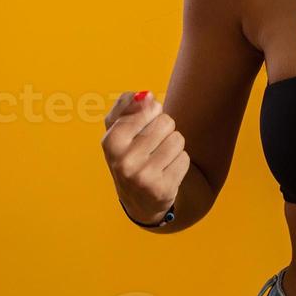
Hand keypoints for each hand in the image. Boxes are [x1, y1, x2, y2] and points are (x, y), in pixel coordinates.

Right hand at [100, 90, 188, 224]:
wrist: (139, 200)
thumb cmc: (130, 154)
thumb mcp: (118, 129)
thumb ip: (126, 105)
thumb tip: (146, 95)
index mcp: (111, 142)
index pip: (149, 107)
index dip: (153, 112)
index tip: (144, 124)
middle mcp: (124, 161)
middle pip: (166, 122)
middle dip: (164, 130)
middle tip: (152, 145)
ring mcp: (143, 177)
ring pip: (178, 139)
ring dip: (173, 146)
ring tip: (160, 158)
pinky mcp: (162, 189)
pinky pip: (185, 158)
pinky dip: (179, 162)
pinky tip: (166, 172)